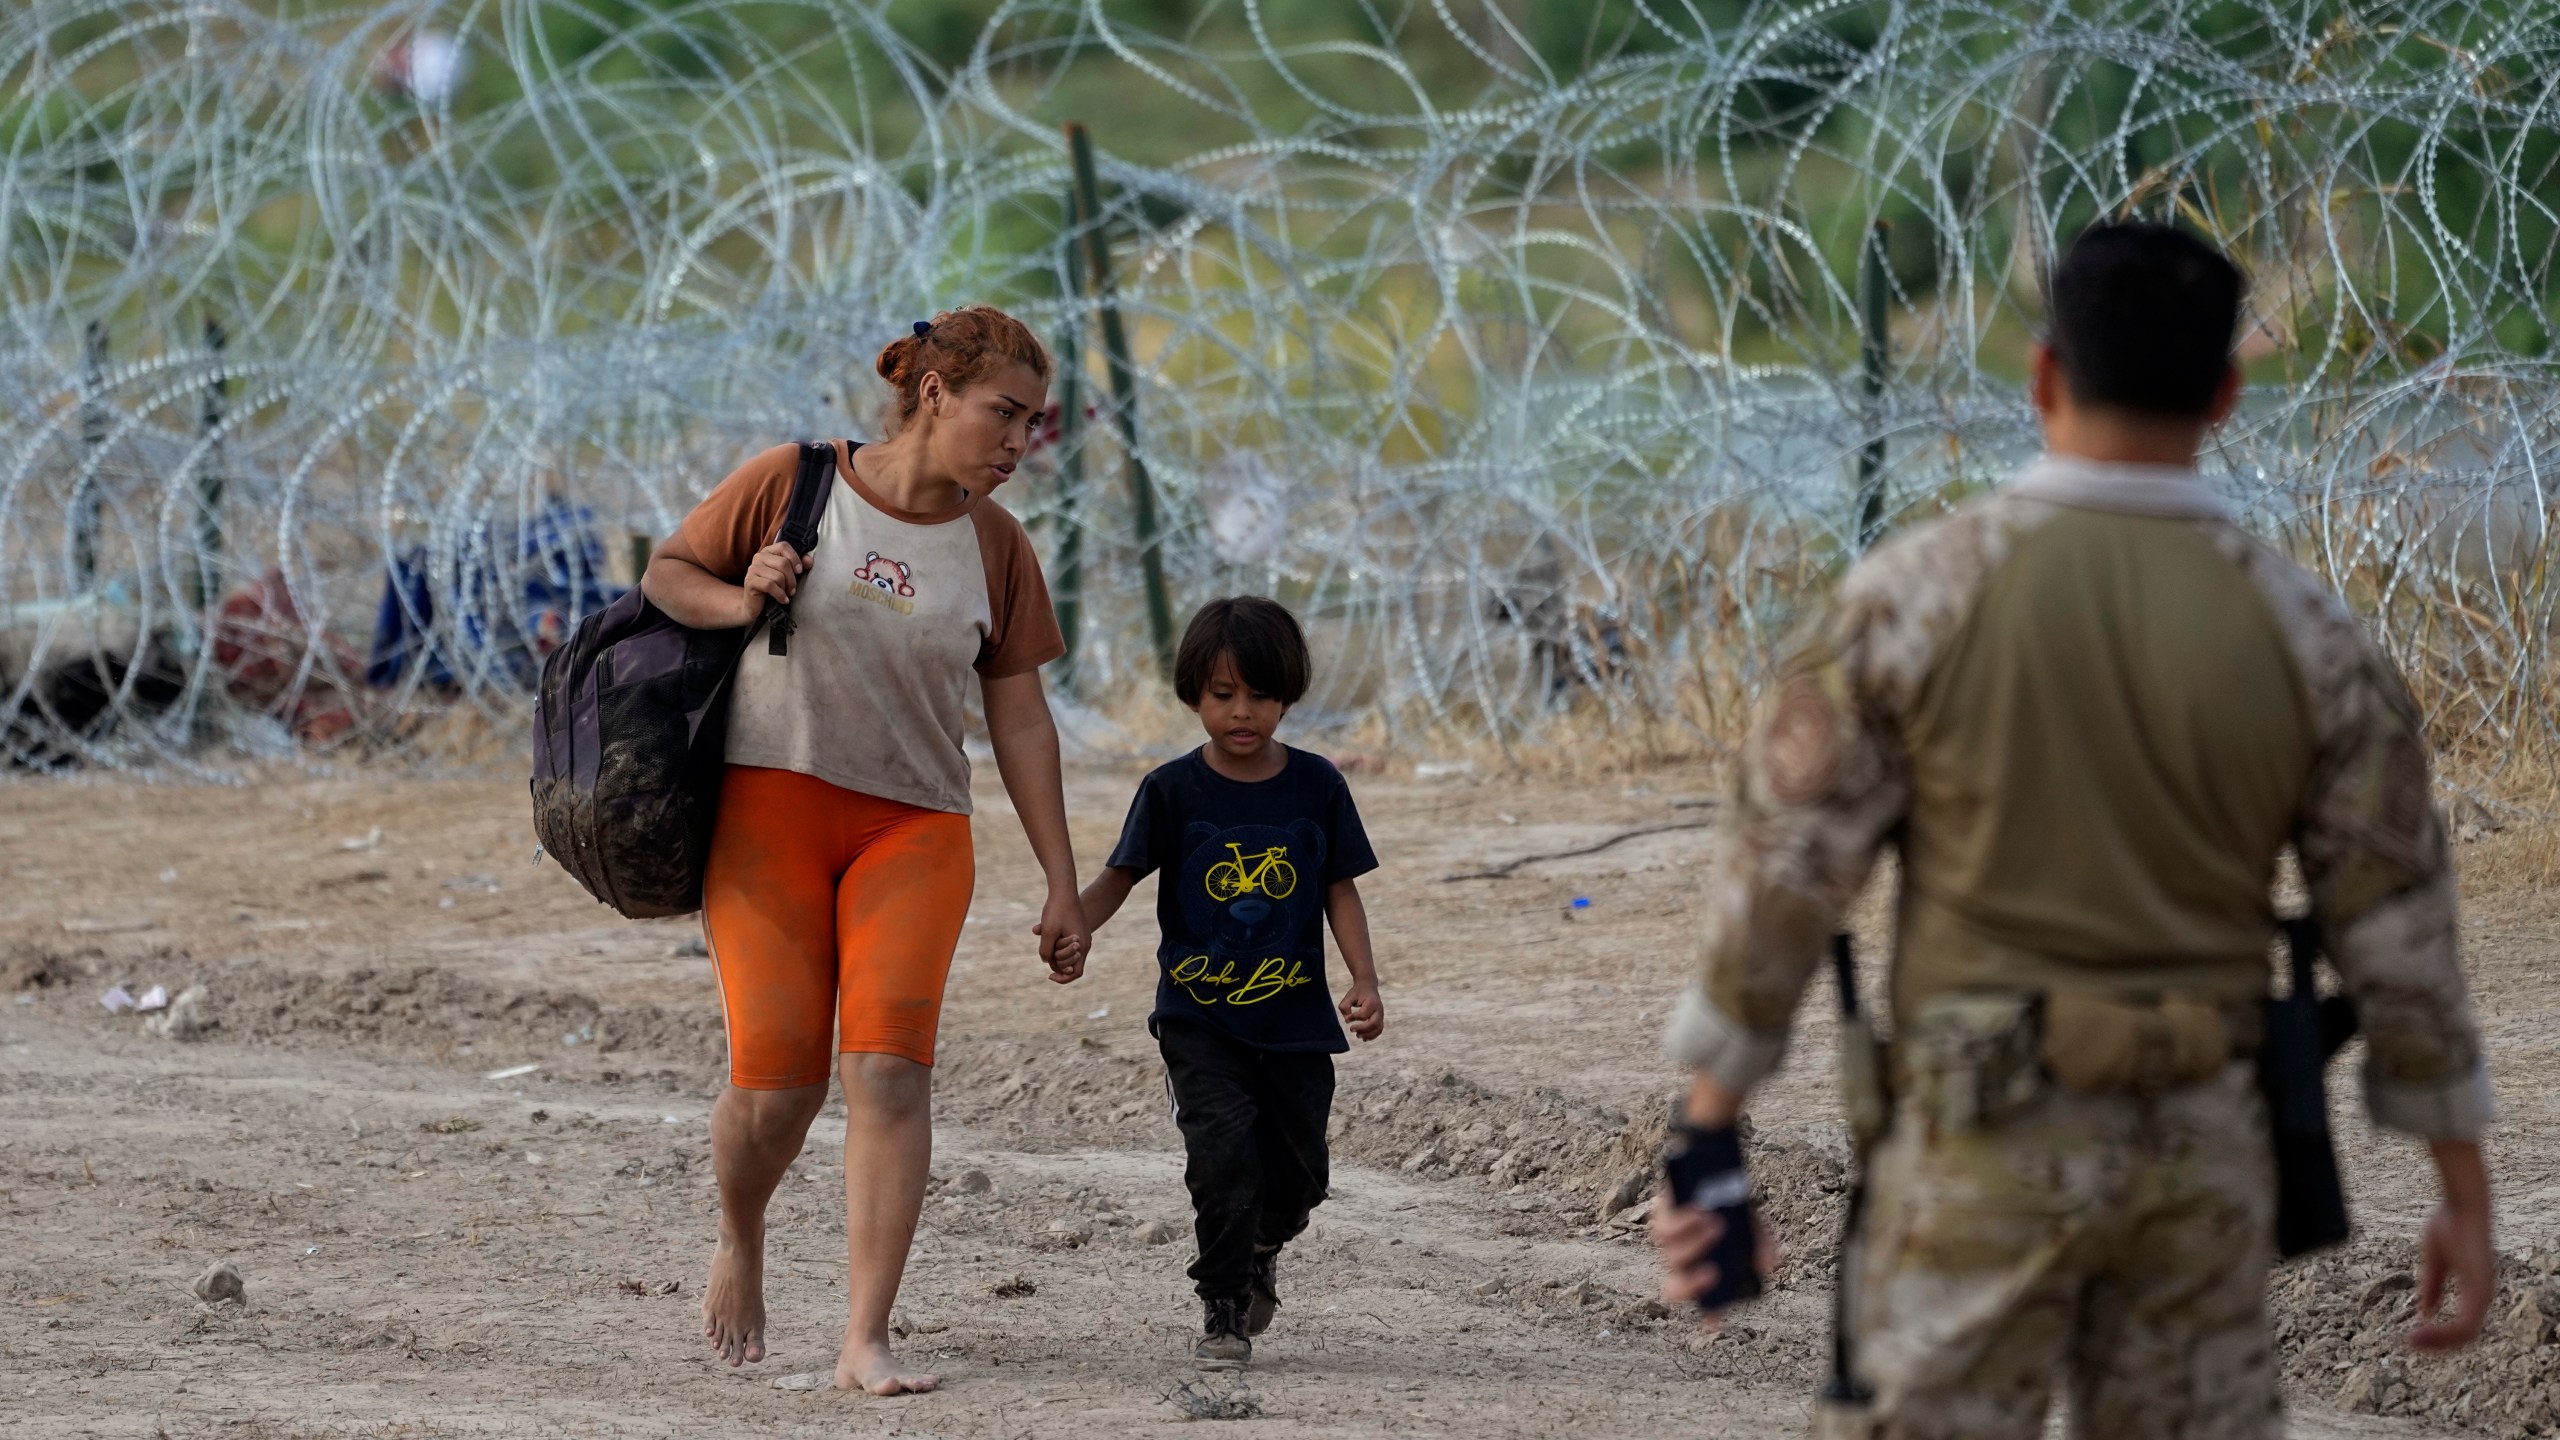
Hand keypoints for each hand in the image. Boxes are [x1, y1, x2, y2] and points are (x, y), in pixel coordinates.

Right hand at [740, 541, 808, 615]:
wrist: (756, 605)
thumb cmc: (774, 588)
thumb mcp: (788, 575)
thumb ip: (799, 566)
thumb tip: (809, 561)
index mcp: (768, 552)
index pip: (784, 546)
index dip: (795, 558)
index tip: (799, 571)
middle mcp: (759, 557)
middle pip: (783, 563)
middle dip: (792, 579)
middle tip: (793, 590)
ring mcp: (753, 569)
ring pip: (778, 576)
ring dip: (786, 588)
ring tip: (786, 594)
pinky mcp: (750, 581)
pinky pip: (770, 585)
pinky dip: (780, 594)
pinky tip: (783, 600)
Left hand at [1032, 885, 1089, 984]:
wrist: (1064, 889)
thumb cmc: (1057, 910)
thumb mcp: (1048, 932)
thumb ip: (1046, 950)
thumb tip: (1046, 962)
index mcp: (1081, 946)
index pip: (1076, 973)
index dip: (1063, 978)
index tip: (1049, 976)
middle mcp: (1085, 943)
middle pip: (1072, 964)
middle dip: (1058, 962)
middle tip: (1046, 951)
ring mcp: (1083, 936)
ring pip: (1069, 953)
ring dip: (1057, 952)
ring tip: (1046, 938)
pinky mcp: (1079, 930)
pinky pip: (1069, 944)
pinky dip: (1058, 944)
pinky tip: (1048, 933)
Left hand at [1338, 981, 1383, 1040]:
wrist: (1368, 986)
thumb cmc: (1357, 992)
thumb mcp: (1348, 997)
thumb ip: (1345, 1008)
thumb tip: (1347, 1020)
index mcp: (1371, 1002)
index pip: (1363, 1015)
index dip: (1353, 1018)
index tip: (1347, 1019)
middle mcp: (1379, 1009)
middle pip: (1373, 1024)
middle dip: (1362, 1029)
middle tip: (1351, 1029)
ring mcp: (1381, 1014)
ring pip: (1378, 1029)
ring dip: (1368, 1035)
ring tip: (1357, 1036)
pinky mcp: (1380, 1019)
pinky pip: (1379, 1030)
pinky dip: (1372, 1036)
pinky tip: (1364, 1038)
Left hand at [1652, 1196, 1775, 1325]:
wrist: (1707, 1165)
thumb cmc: (1728, 1203)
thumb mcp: (1751, 1224)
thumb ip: (1759, 1245)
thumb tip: (1768, 1266)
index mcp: (1703, 1266)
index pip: (1704, 1299)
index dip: (1708, 1313)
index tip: (1715, 1323)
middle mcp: (1682, 1258)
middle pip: (1676, 1284)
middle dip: (1692, 1283)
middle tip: (1713, 1273)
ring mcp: (1668, 1239)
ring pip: (1671, 1257)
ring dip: (1693, 1246)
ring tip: (1716, 1226)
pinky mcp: (1659, 1214)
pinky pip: (1663, 1228)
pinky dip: (1682, 1224)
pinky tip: (1700, 1213)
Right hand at [2410, 1140, 2494, 1351]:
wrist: (2462, 1201)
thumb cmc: (2449, 1222)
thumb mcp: (2434, 1261)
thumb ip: (2433, 1287)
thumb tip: (2425, 1312)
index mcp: (2475, 1289)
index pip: (2462, 1324)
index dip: (2438, 1333)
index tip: (2412, 1336)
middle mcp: (2483, 1294)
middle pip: (2465, 1336)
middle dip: (2437, 1344)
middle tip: (2409, 1344)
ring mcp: (2484, 1292)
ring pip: (2466, 1335)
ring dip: (2438, 1342)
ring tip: (2411, 1341)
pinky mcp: (2480, 1288)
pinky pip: (2465, 1323)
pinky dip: (2443, 1332)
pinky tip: (2421, 1329)